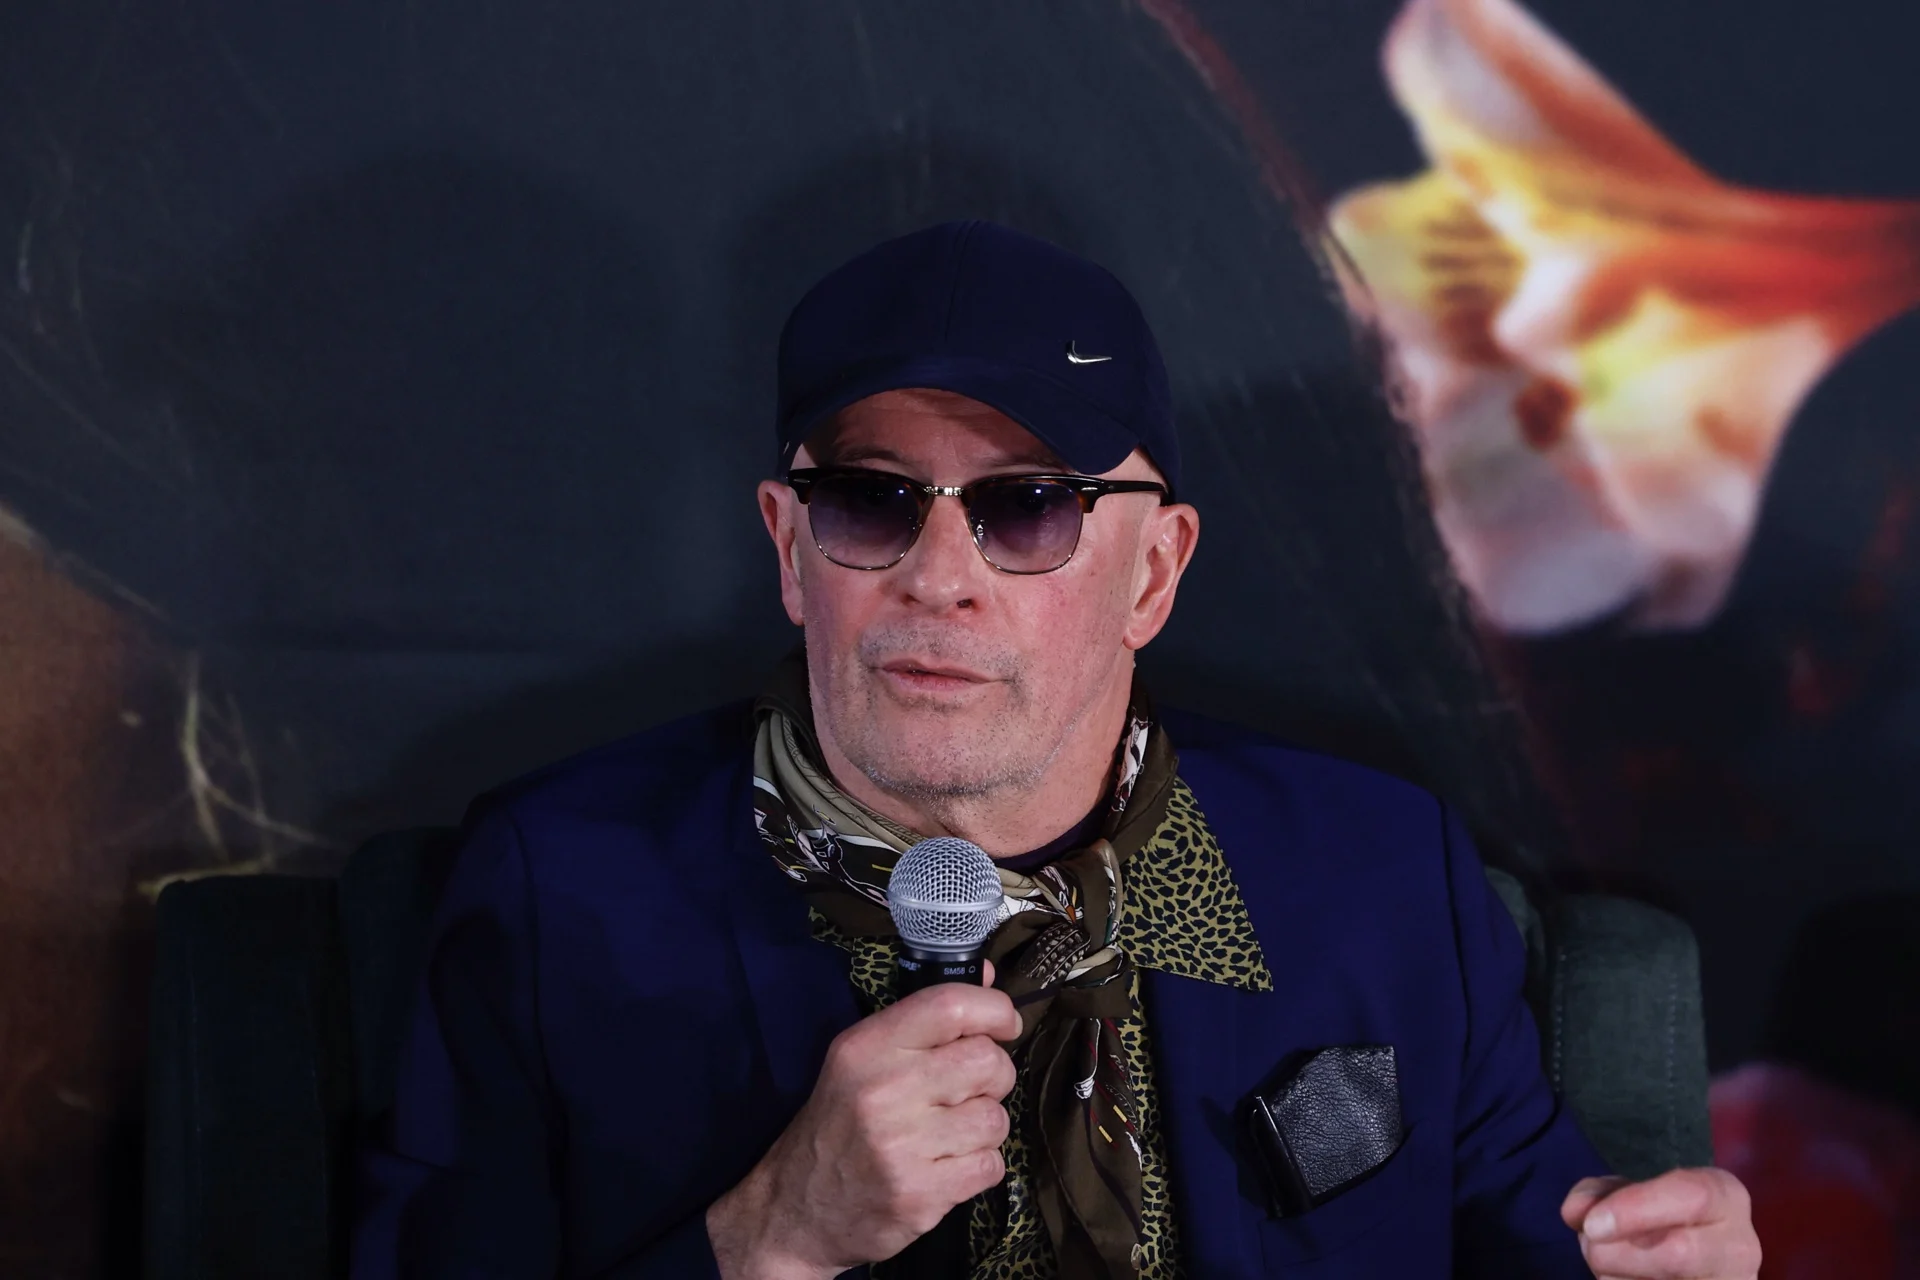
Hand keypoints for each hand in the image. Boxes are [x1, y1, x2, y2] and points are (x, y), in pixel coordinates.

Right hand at [706, 964, 1021, 1279]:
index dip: (994, 1009)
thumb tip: (990, 976)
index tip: (1004, 1024)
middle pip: (986, 1061)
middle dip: (994, 1075)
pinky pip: (991, 1165)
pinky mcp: (919, 1195)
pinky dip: (980, 1167)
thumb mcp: (861, 1061)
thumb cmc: (839, 1126)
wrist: (797, 1210)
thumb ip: (924, 1019)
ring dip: (984, 1127)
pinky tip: (947, 1167)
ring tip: (951, 1134)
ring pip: (995, 1118)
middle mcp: (883, 1090)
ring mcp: (901, 1146)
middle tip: (970, 1091)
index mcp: (866, 1047)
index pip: (950, 1006)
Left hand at [1562, 1168, 1760, 1278]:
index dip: (1635, 1210)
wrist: (1700, 1260)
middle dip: (1617, 1252)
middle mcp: (1741, 1247)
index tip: (1592, 1225)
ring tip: (1606, 1264)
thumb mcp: (1631, 1193)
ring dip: (1614, 1277)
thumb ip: (1598, 1195)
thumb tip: (1575, 1213)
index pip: (1692, 1197)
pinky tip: (1625, 1279)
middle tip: (1589, 1244)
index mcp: (1726, 1197)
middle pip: (1680, 1254)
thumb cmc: (1659, 1217)